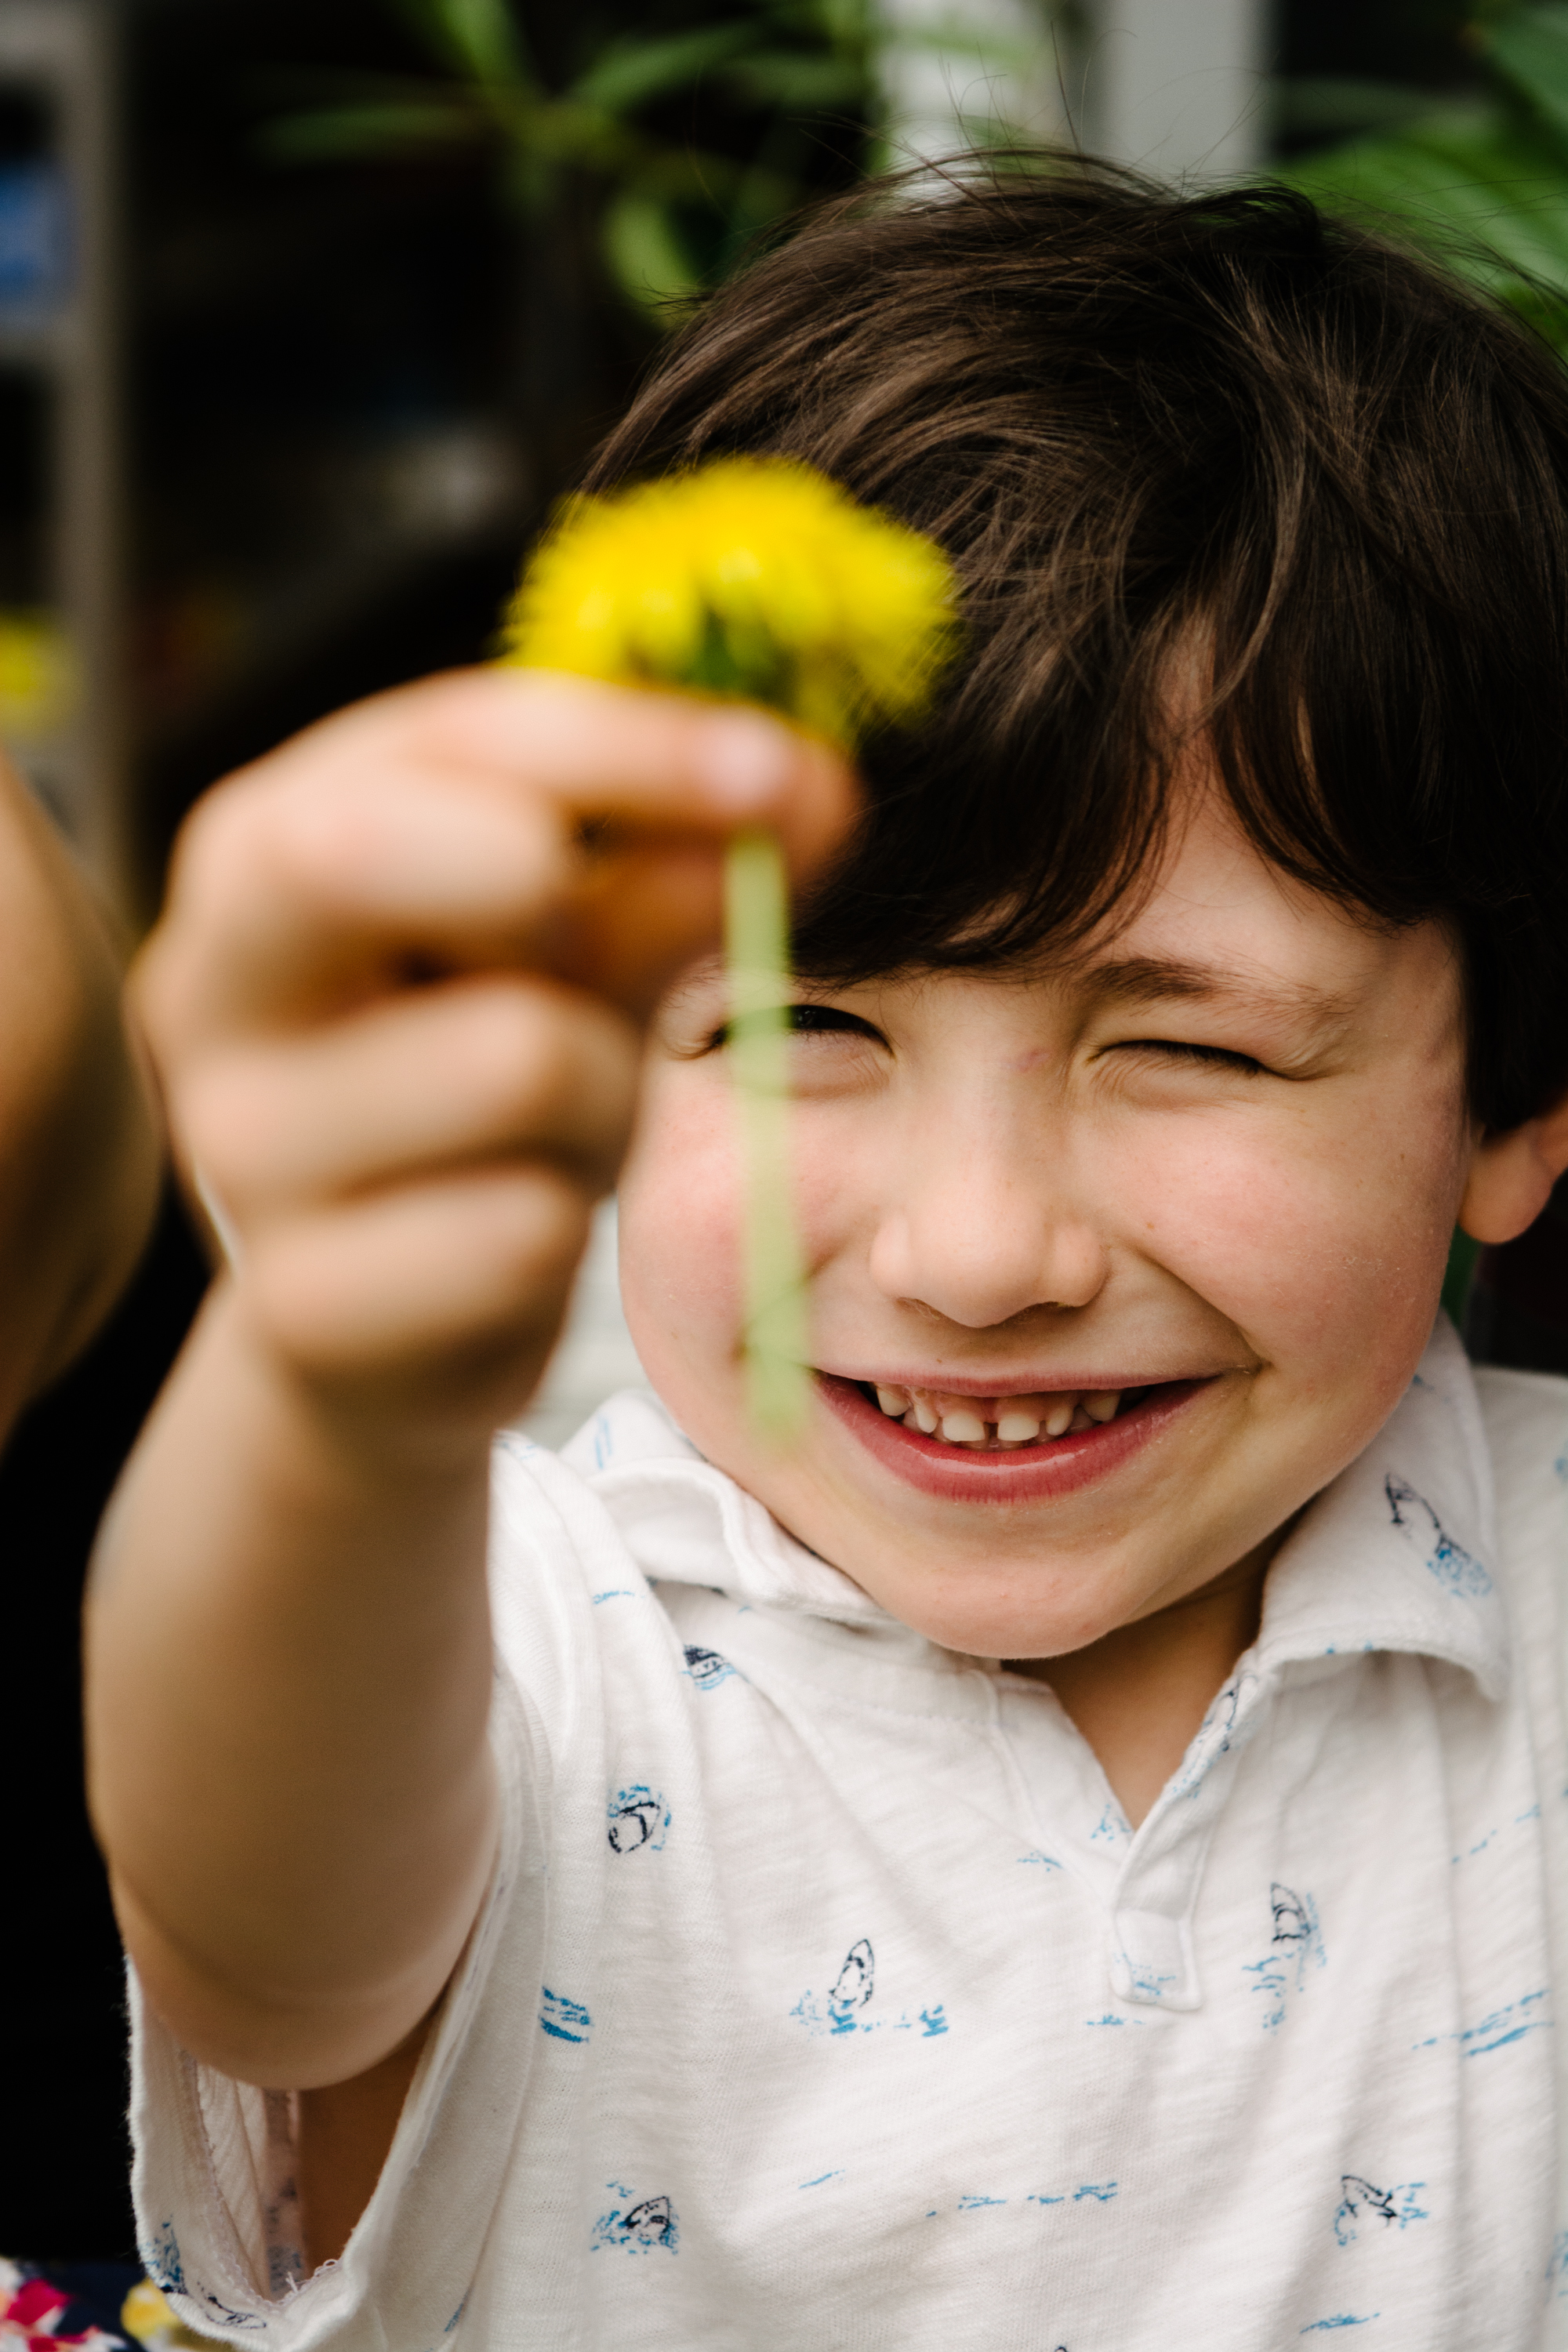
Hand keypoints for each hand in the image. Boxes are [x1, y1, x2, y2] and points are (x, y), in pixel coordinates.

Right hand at [135, 667, 851, 1461]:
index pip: (441, 739)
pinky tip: (517, 1239)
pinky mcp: (303, 1303)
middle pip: (352, 853)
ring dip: (606, 1093)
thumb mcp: (572, 960)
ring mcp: (239, 1151)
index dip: (626, 746)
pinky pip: (525, 1227)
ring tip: (568, 1131)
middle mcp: (212, 987)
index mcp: (261, 851)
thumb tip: (806, 797)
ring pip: (513, 1058)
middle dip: (545, 883)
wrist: (391, 1332)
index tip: (787, 774)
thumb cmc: (477, 1100)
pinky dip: (571, 1226)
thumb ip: (660, 873)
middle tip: (649, 940)